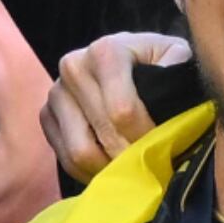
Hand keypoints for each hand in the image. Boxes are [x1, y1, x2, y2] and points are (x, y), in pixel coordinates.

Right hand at [42, 32, 191, 183]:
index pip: (122, 110)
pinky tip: (112, 166)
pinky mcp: (46, 115)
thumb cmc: (161, 63)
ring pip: (79, 151)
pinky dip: (91, 171)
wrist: (134, 61)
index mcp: (105, 51)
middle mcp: (73, 66)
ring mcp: (56, 92)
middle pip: (102, 133)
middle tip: (151, 164)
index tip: (163, 143)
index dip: (146, 135)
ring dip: (110, 168)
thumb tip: (169, 89)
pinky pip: (65, 159)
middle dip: (131, 155)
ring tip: (133, 167)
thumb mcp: (177, 56)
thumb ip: (177, 68)